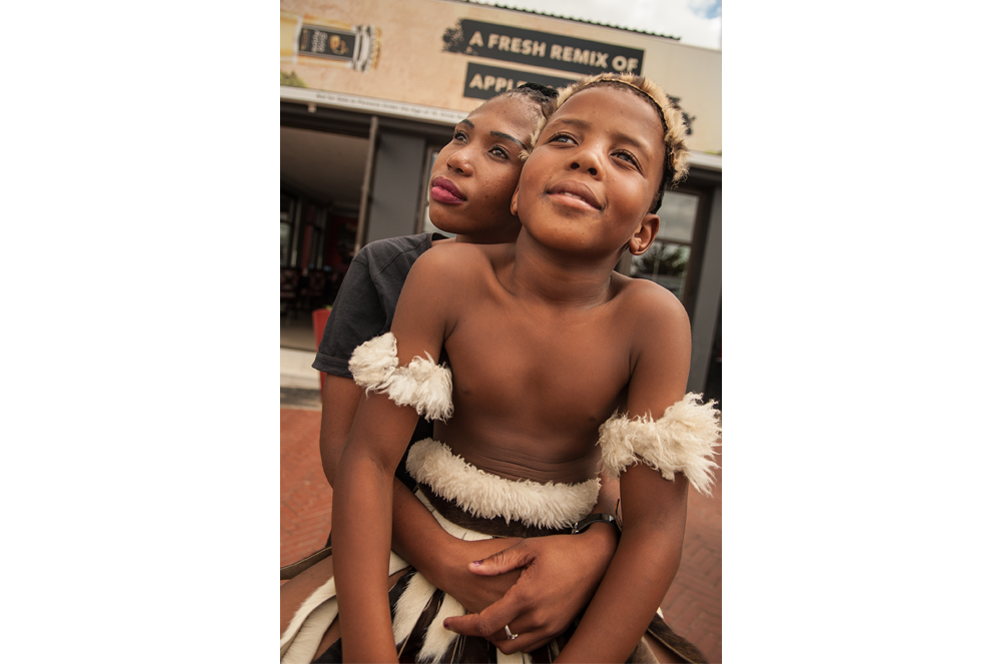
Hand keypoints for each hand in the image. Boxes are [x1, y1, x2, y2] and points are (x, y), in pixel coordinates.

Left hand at [443, 528, 616, 654]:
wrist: (598, 559)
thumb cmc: (563, 549)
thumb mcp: (528, 548)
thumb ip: (497, 562)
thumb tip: (471, 568)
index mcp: (525, 596)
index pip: (485, 622)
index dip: (463, 626)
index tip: (449, 622)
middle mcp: (537, 617)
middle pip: (496, 637)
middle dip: (478, 630)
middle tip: (467, 618)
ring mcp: (550, 626)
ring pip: (513, 646)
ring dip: (496, 638)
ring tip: (488, 621)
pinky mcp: (559, 629)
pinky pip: (530, 645)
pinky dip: (515, 639)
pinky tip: (510, 623)